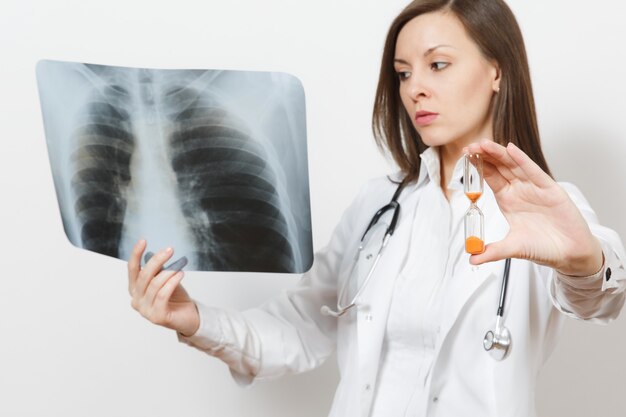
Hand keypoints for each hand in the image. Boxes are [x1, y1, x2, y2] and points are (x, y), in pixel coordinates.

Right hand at [128, 240, 199, 335]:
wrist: (189, 316)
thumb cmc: (176, 297)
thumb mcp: (165, 279)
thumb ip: (157, 270)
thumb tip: (151, 255)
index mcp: (135, 290)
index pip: (132, 270)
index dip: (135, 255)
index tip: (143, 240)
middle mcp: (136, 300)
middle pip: (144, 276)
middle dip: (157, 260)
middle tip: (170, 250)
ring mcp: (145, 310)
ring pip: (155, 285)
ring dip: (169, 272)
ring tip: (180, 264)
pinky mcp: (156, 317)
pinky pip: (163, 295)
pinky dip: (172, 282)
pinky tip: (180, 274)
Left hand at [465, 139, 602, 275]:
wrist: (569, 254)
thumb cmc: (543, 247)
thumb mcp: (512, 248)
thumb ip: (492, 251)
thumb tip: (471, 258)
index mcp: (508, 200)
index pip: (490, 177)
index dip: (478, 166)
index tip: (465, 156)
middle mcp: (520, 191)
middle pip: (500, 167)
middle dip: (485, 155)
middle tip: (470, 146)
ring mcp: (534, 188)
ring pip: (514, 166)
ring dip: (499, 154)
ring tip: (484, 144)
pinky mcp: (550, 190)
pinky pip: (534, 172)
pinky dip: (522, 160)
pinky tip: (511, 150)